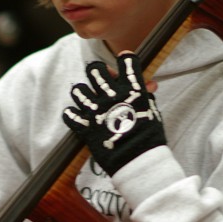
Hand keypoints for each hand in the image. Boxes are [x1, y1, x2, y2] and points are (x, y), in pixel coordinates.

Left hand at [63, 52, 166, 175]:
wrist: (138, 161)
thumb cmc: (149, 137)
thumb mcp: (152, 112)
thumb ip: (146, 95)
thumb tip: (149, 85)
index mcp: (131, 89)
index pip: (126, 61)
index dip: (125, 60)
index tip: (124, 64)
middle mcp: (111, 95)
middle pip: (95, 69)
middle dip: (97, 73)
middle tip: (100, 83)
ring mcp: (96, 110)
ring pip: (78, 89)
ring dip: (82, 94)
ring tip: (87, 101)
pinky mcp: (85, 127)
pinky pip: (70, 115)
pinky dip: (72, 115)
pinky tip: (78, 118)